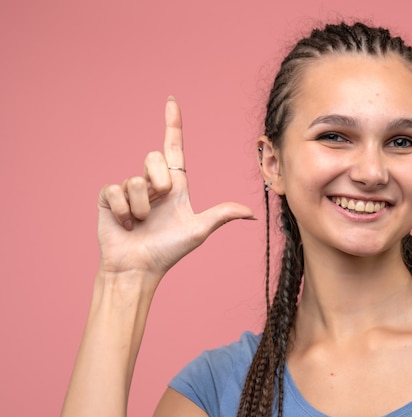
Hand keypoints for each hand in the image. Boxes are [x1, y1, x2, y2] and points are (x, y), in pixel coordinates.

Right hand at [96, 97, 253, 281]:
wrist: (138, 269)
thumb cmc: (168, 251)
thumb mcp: (198, 230)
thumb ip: (221, 215)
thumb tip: (251, 213)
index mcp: (175, 186)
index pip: (174, 148)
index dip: (173, 124)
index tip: (172, 101)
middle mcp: (153, 184)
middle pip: (154, 158)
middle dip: (159, 183)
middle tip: (159, 206)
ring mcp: (130, 190)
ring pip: (136, 180)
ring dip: (141, 207)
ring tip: (141, 223)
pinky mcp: (109, 198)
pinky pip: (115, 191)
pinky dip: (123, 211)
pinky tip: (125, 224)